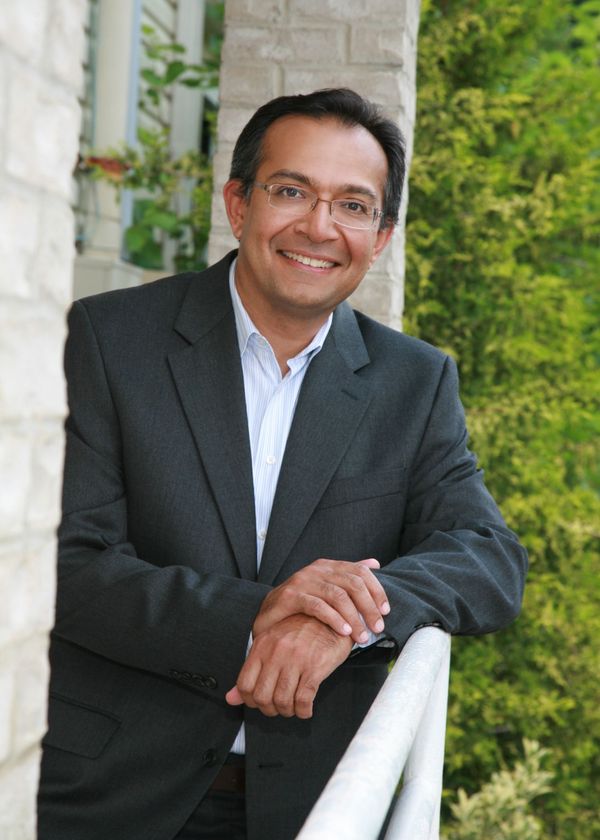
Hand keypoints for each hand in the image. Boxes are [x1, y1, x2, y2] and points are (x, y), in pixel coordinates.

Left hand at [225, 614, 352, 718]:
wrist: (329, 619)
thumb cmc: (299, 633)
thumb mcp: (271, 646)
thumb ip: (251, 673)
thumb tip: (230, 699)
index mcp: (262, 646)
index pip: (244, 685)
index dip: (251, 701)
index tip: (261, 703)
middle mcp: (276, 652)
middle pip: (262, 697)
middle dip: (270, 710)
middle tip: (278, 708)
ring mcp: (296, 659)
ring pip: (283, 701)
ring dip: (288, 711)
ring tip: (293, 708)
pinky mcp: (315, 666)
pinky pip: (304, 699)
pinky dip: (304, 711)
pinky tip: (306, 709)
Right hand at [253, 557, 389, 643]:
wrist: (268, 616)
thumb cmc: (301, 606)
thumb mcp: (327, 589)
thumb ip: (349, 576)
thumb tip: (374, 563)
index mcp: (328, 566)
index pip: (360, 572)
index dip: (377, 591)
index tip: (386, 612)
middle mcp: (317, 569)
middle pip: (353, 583)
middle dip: (369, 607)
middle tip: (377, 628)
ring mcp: (303, 580)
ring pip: (338, 595)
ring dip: (354, 618)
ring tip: (362, 637)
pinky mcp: (290, 595)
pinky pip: (317, 606)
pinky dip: (334, 619)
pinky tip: (343, 631)